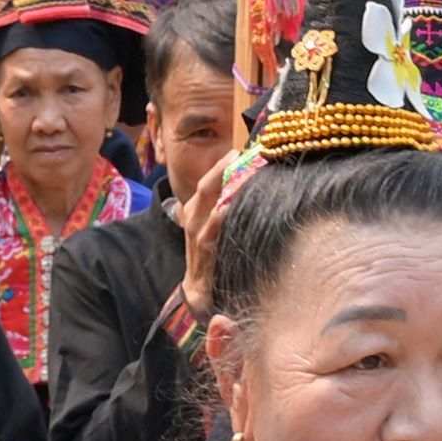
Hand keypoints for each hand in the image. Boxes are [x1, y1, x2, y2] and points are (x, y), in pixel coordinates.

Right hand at [174, 153, 235, 328]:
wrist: (199, 291)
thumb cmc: (212, 255)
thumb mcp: (215, 227)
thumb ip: (227, 206)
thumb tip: (248, 185)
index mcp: (196, 207)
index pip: (210, 178)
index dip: (224, 163)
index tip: (243, 149)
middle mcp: (193, 215)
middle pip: (207, 184)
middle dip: (224, 167)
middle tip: (244, 153)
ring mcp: (196, 232)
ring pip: (208, 200)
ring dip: (226, 185)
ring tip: (245, 172)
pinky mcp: (203, 250)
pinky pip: (212, 228)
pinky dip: (221, 215)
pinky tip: (232, 204)